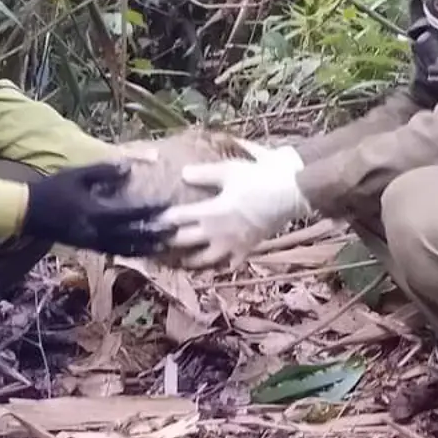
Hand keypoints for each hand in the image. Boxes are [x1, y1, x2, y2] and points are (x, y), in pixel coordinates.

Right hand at [21, 162, 172, 255]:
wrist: (29, 212)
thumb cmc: (54, 189)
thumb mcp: (77, 175)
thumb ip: (103, 172)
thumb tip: (129, 168)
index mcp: (94, 212)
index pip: (129, 214)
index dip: (149, 211)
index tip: (167, 206)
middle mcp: (96, 231)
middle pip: (132, 236)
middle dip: (154, 234)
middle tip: (176, 231)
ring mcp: (92, 242)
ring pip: (125, 249)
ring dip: (146, 248)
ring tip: (165, 246)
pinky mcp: (88, 247)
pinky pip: (115, 252)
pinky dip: (131, 252)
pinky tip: (143, 250)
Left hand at [159, 143, 309, 269]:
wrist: (290, 193)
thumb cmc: (258, 179)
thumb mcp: (228, 171)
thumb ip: (203, 174)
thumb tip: (182, 174)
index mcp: (209, 212)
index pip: (177, 218)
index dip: (160, 220)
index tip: (147, 221)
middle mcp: (216, 232)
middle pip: (184, 241)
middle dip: (167, 242)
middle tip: (154, 244)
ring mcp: (231, 245)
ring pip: (204, 260)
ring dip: (189, 261)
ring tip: (179, 261)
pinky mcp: (247, 250)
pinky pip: (229, 264)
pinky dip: (219, 266)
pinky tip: (214, 266)